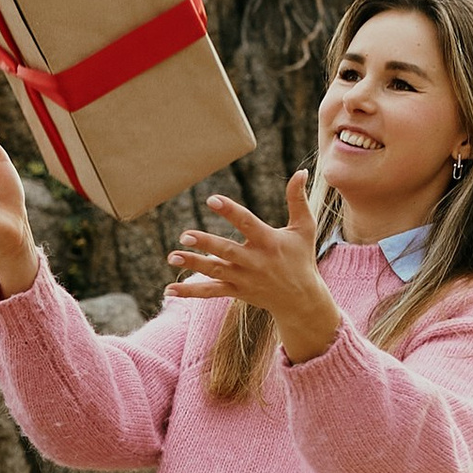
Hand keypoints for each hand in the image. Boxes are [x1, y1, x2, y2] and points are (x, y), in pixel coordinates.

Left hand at [165, 171, 338, 363]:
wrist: (301, 300)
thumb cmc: (301, 257)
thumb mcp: (304, 228)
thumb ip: (298, 200)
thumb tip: (302, 172)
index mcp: (269, 242)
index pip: (247, 223)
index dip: (230, 211)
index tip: (211, 199)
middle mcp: (255, 261)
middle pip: (227, 251)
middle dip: (206, 244)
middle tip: (184, 236)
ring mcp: (244, 278)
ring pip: (215, 271)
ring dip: (193, 264)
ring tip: (172, 257)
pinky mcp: (236, 291)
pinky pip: (210, 292)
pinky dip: (190, 292)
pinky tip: (168, 291)